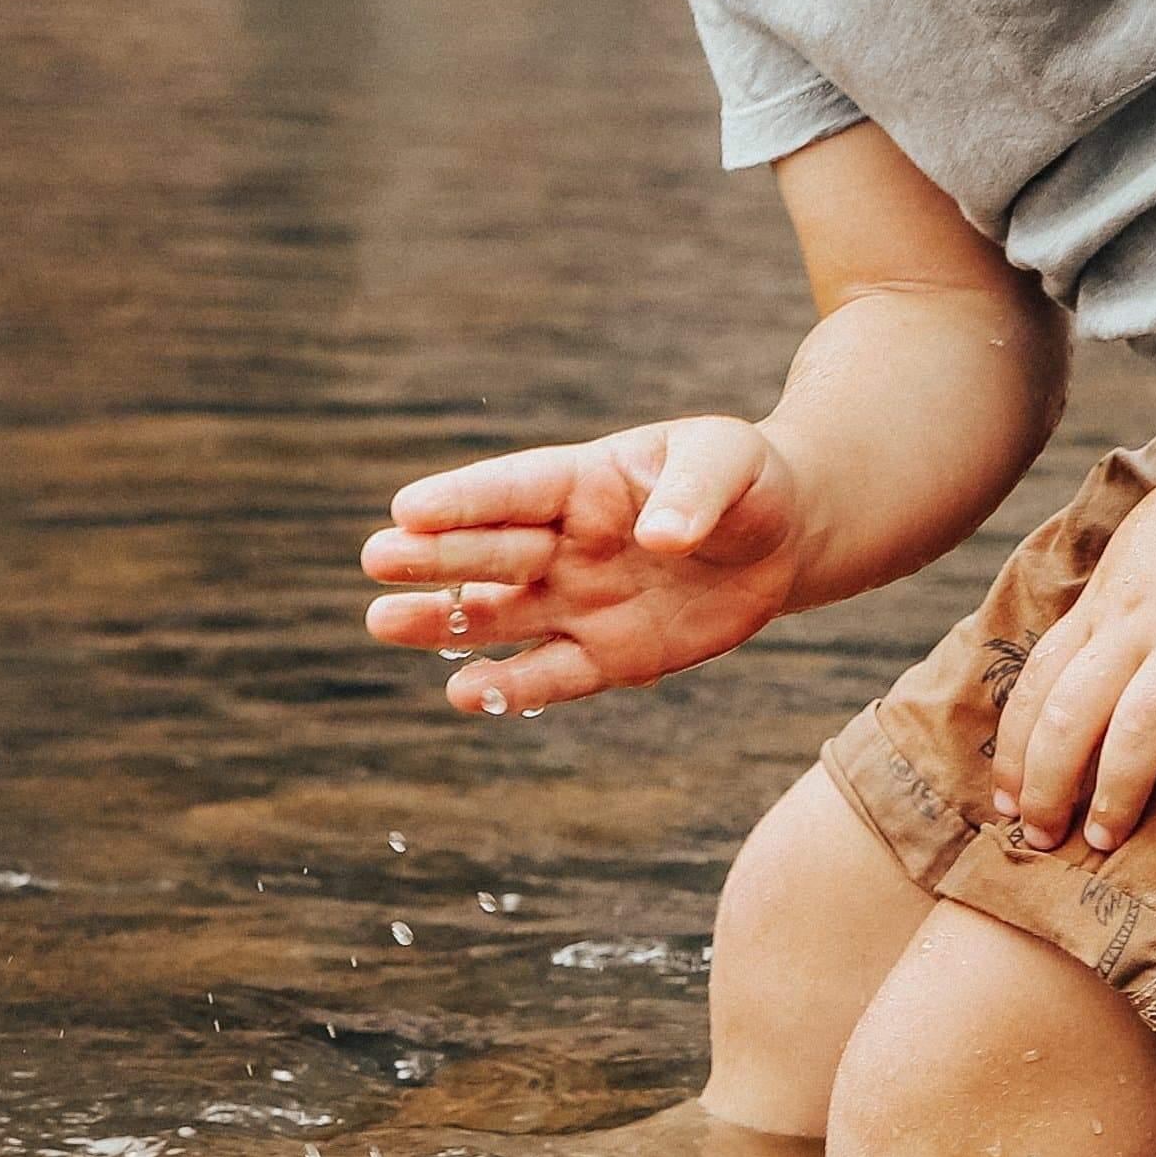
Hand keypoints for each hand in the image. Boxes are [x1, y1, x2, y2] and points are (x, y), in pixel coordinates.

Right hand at [360, 417, 809, 713]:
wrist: (779, 538)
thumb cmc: (742, 481)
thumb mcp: (729, 463)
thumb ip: (694, 494)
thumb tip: (660, 535)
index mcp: (582, 482)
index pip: (514, 488)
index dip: (464, 499)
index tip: (408, 507)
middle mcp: (565, 544)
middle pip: (492, 552)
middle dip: (436, 557)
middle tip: (376, 558)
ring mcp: (579, 601)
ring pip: (500, 615)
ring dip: (442, 622)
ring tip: (382, 622)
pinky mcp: (609, 655)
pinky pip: (553, 674)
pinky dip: (512, 686)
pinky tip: (465, 693)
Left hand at [989, 435, 1155, 851]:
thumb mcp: (1134, 555)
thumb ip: (1106, 611)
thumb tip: (1072, 667)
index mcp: (1103, 603)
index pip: (1037, 686)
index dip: (1013, 750)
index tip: (1004, 801)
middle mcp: (1139, 624)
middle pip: (1070, 716)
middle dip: (1046, 784)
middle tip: (1040, 839)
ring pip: (1137, 728)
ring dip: (1114, 793)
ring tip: (1101, 843)